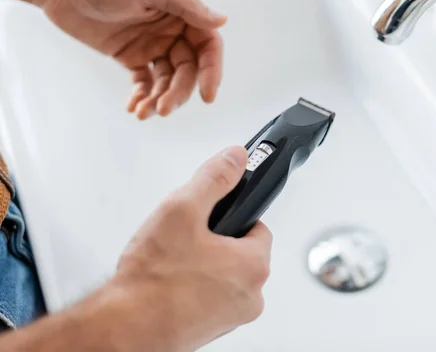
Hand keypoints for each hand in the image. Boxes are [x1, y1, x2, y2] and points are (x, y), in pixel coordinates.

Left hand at [40, 0, 225, 118]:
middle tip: (164, 108)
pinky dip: (142, 97)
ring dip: (159, 99)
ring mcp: (152, 46)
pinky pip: (144, 82)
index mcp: (181, 13)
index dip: (211, 71)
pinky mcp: (131, 57)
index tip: (207, 95)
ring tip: (144, 113)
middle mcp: (171, 32)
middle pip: (187, 70)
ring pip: (167, 81)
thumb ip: (185, 4)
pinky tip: (134, 108)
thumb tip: (221, 20)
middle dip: (178, 92)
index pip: (207, 46)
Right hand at [115, 146, 271, 349]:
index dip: (233, 217)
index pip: (258, 227)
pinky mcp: (211, 330)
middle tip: (185, 241)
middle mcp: (251, 295)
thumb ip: (213, 179)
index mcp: (253, 265)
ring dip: (205, 266)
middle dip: (216, 242)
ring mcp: (232, 316)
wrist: (124, 330)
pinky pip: (210, 298)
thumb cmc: (152, 281)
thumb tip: (235, 159)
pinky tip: (170, 284)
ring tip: (174, 263)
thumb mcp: (182, 210)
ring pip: (225, 276)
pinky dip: (194, 289)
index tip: (212, 219)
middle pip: (241, 252)